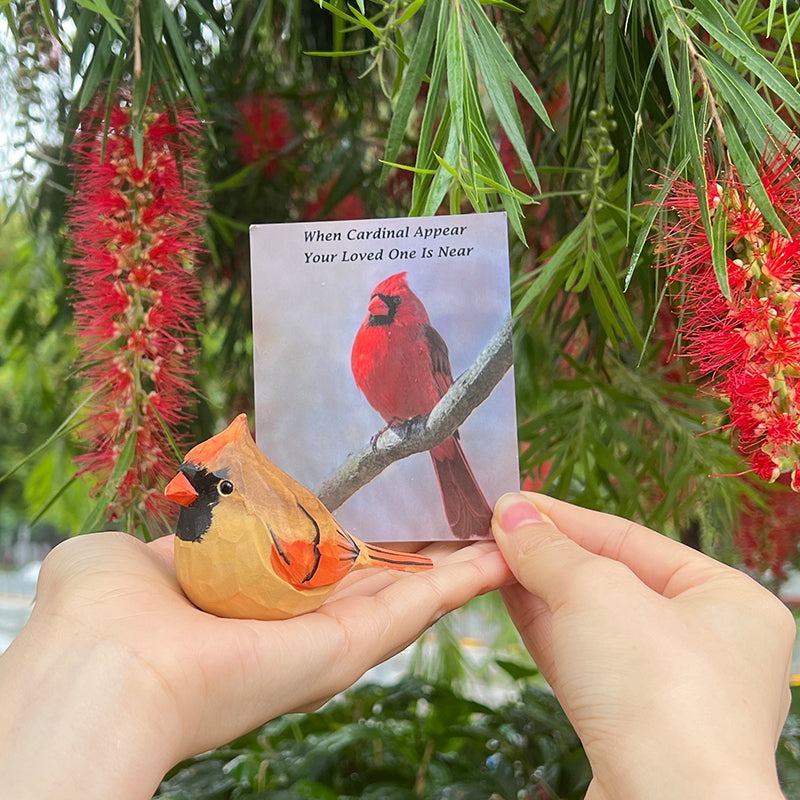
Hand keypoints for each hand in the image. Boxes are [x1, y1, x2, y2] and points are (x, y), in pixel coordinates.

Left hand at [0, 531, 510, 799]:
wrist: (106, 668)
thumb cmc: (102, 611)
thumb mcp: (139, 552)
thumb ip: (180, 533)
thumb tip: (205, 516)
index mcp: (244, 599)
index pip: (311, 567)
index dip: (352, 538)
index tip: (389, 510)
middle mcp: (289, 626)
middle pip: (370, 585)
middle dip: (417, 553)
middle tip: (463, 520)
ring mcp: (322, 642)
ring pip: (405, 599)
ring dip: (452, 567)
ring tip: (498, 535)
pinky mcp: (345, 652)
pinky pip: (415, 611)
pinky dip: (460, 584)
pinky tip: (495, 558)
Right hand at [491, 492, 793, 799]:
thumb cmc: (660, 690)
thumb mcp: (597, 591)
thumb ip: (551, 549)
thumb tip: (510, 512)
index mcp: (728, 601)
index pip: (633, 539)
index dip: (568, 517)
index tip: (516, 502)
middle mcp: (705, 644)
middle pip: (610, 578)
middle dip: (550, 552)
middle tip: (497, 526)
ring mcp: (665, 688)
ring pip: (589, 620)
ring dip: (538, 586)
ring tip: (492, 551)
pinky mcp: (627, 723)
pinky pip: (580, 658)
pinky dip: (543, 624)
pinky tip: (506, 593)